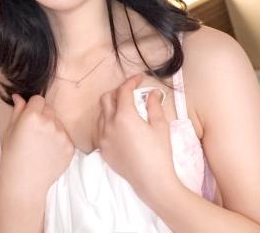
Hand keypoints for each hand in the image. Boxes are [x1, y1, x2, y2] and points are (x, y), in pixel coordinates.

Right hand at [0, 94, 74, 198]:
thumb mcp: (9, 132)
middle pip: (49, 109)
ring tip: (41, 145)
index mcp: (32, 116)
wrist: (25, 184)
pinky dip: (59, 141)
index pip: (38, 99)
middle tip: (33, 133)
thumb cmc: (11, 158)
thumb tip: (19, 96)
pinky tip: (48, 153)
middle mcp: (50, 122)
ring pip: (58, 123)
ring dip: (52, 128)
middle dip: (42, 116)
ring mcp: (62, 135)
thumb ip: (17, 111)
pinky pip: (65, 137)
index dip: (32, 107)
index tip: (28, 118)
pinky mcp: (70, 147)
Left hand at [97, 75, 178, 201]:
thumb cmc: (160, 153)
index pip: (123, 91)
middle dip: (118, 91)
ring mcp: (103, 138)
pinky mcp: (102, 150)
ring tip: (125, 108)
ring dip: (111, 106)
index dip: (132, 81)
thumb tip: (152, 92)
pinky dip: (107, 121)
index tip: (140, 79)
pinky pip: (100, 129)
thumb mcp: (160, 125)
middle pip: (106, 98)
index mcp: (124, 116)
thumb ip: (153, 105)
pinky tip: (119, 126)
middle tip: (131, 92)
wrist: (152, 181)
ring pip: (101, 113)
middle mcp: (109, 125)